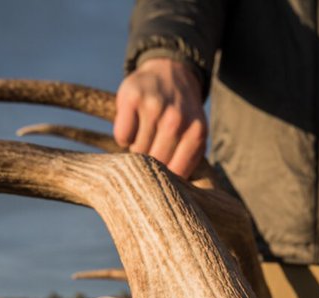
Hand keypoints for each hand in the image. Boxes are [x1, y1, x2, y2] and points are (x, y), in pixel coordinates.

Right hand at [114, 58, 206, 177]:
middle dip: (150, 165)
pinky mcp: (132, 97)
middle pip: (154, 164)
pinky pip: (122, 135)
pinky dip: (124, 136)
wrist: (171, 73)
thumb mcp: (195, 136)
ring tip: (145, 136)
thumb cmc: (181, 115)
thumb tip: (172, 202)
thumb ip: (188, 163)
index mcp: (197, 135)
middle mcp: (176, 120)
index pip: (175, 175)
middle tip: (152, 153)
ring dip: (137, 149)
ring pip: (136, 151)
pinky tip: (134, 125)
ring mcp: (154, 107)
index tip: (160, 182)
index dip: (165, 181)